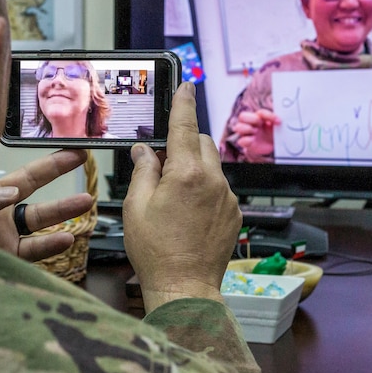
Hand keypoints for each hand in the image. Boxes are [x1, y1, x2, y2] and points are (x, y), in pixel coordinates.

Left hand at [0, 150, 93, 260]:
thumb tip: (11, 192)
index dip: (9, 141)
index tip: (26, 124)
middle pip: (29, 181)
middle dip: (54, 167)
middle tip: (78, 154)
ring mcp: (2, 230)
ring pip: (40, 216)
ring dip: (64, 208)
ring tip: (86, 200)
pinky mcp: (7, 254)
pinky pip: (35, 248)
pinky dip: (52, 245)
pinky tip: (67, 238)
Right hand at [123, 82, 241, 312]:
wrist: (185, 287)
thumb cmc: (156, 251)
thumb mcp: (136, 207)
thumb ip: (143, 171)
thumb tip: (144, 151)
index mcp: (187, 174)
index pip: (184, 126)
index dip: (183, 102)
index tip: (186, 85)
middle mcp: (213, 181)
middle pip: (201, 143)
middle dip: (184, 143)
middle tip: (161, 163)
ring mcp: (228, 198)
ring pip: (212, 166)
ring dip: (194, 169)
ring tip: (173, 197)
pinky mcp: (234, 213)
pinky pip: (219, 189)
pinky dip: (204, 189)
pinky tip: (188, 213)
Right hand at [234, 109, 279, 161]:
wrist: (270, 146)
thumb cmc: (272, 134)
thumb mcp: (276, 127)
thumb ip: (277, 122)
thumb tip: (281, 120)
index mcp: (259, 117)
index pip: (261, 112)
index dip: (269, 115)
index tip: (278, 121)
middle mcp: (250, 124)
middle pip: (243, 116)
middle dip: (252, 119)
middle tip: (260, 124)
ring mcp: (246, 133)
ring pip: (238, 127)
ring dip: (247, 128)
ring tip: (255, 132)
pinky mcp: (246, 143)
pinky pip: (241, 141)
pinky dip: (246, 140)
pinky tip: (253, 140)